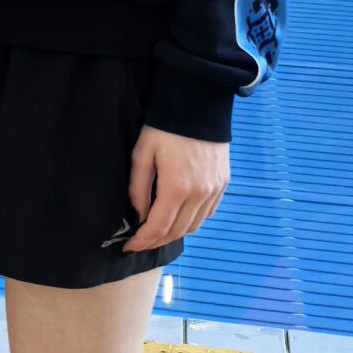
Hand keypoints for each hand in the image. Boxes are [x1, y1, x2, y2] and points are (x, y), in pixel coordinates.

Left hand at [124, 125, 229, 251]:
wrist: (198, 105)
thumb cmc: (164, 127)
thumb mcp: (142, 154)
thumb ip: (138, 188)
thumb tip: (138, 215)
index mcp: (176, 187)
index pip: (158, 227)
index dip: (142, 241)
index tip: (129, 247)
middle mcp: (199, 193)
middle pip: (177, 231)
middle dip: (156, 241)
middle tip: (140, 243)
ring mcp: (214, 189)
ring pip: (194, 225)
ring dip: (175, 234)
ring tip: (157, 234)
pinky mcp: (223, 183)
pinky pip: (207, 213)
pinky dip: (192, 221)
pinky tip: (179, 219)